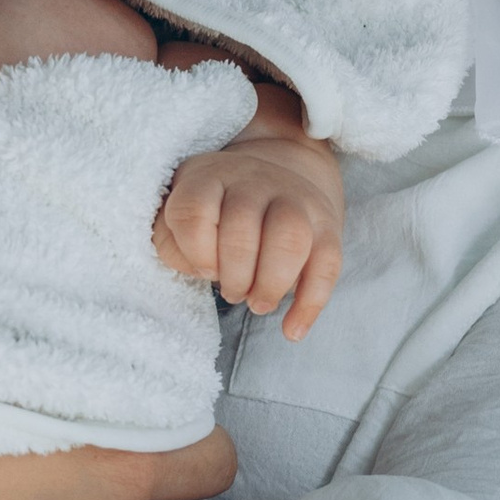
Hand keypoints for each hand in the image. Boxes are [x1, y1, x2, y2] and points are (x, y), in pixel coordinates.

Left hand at [155, 137, 344, 337]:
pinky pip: (327, 264)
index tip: (204, 269)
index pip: (194, 209)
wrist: (281, 169)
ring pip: (290, 237)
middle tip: (233, 292)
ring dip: (271, 285)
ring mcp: (295, 199)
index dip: (196, 250)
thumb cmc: (218, 209)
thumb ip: (171, 240)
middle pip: (243, 225)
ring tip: (259, 304)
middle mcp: (253, 181)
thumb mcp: (180, 211)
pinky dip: (309, 304)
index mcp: (209, 177)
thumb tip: (195, 266)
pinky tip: (292, 330)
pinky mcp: (327, 226)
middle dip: (234, 274)